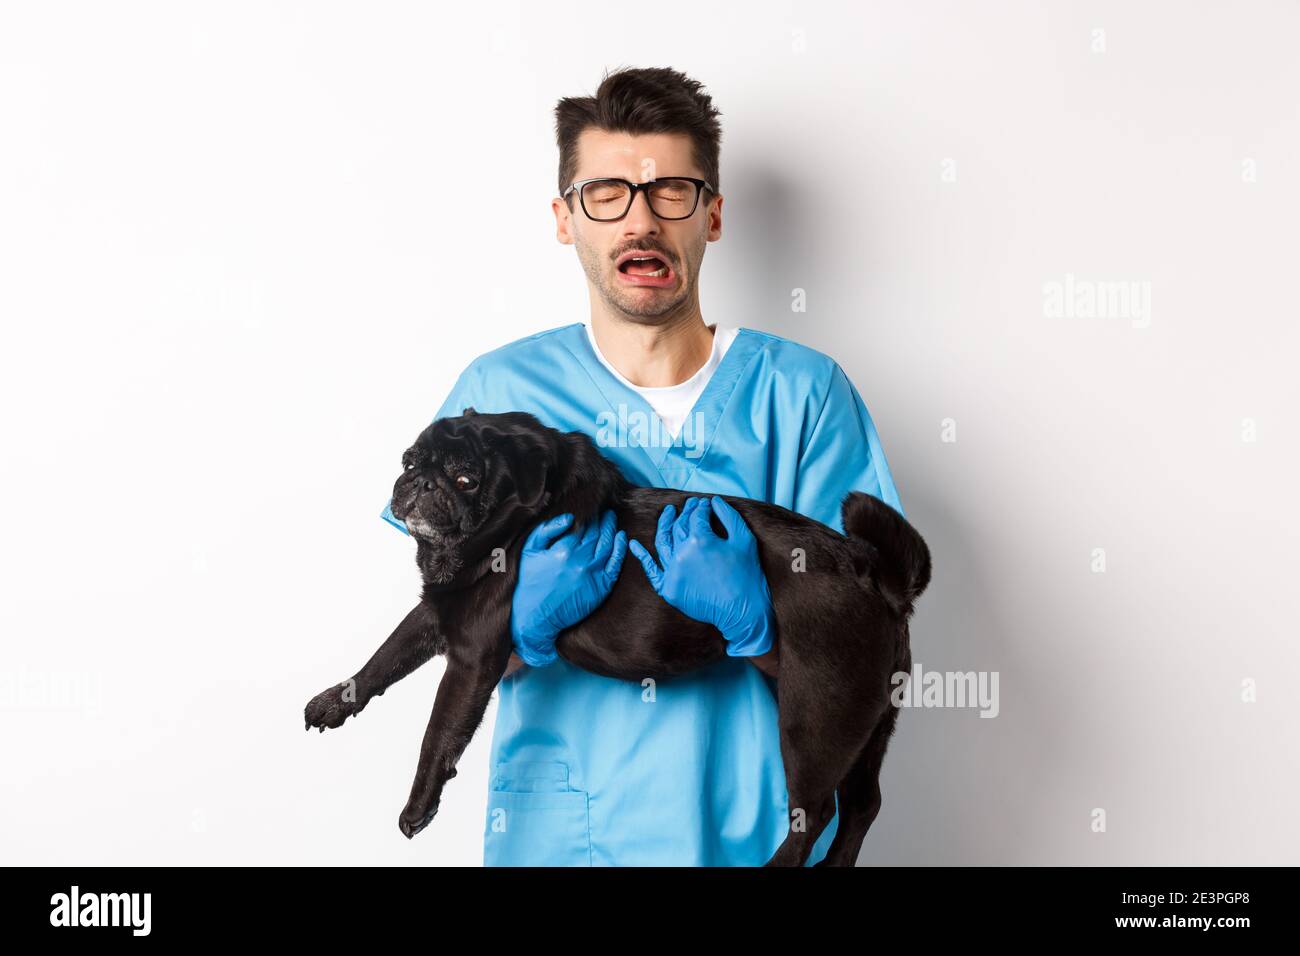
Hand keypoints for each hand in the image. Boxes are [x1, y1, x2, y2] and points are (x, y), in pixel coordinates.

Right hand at [511, 510, 627, 666]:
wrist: (536, 616)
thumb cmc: (530, 582)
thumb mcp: (530, 551)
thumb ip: (547, 530)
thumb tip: (569, 517)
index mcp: (564, 550)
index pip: (583, 526)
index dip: (590, 516)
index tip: (593, 510)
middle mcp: (581, 560)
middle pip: (598, 534)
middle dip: (603, 520)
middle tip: (606, 512)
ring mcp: (593, 574)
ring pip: (608, 545)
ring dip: (612, 530)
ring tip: (612, 520)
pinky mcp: (601, 587)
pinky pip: (615, 564)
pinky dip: (620, 549)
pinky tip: (621, 538)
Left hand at [628, 496, 775, 656]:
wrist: (743, 612)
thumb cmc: (747, 575)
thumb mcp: (744, 540)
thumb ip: (729, 516)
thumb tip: (715, 500)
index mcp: (700, 540)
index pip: (696, 516)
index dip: (701, 507)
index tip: (704, 503)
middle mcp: (681, 554)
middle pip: (679, 526)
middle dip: (685, 512)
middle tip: (690, 505)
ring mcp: (672, 572)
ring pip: (663, 542)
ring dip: (664, 525)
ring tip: (667, 513)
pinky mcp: (669, 589)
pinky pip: (651, 570)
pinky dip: (641, 556)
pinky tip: (633, 544)